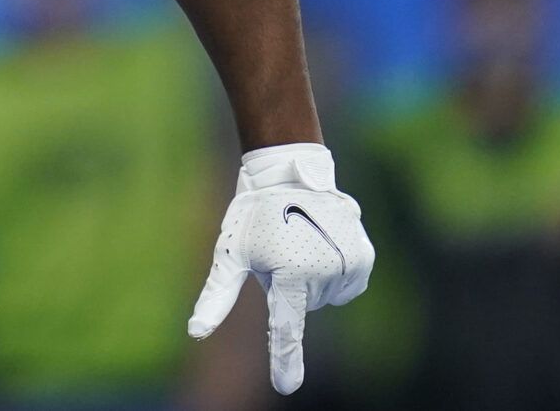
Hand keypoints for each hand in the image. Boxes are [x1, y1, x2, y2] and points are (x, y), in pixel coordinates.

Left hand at [188, 143, 373, 393]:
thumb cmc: (252, 216)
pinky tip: (322, 244)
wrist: (288, 173)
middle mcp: (323, 274)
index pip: (285, 329)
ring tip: (300, 242)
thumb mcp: (230, 254)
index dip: (285, 361)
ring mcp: (348, 265)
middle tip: (281, 250)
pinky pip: (348, 284)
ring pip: (326, 296)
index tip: (287, 388)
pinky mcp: (364, 258)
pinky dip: (335, 272)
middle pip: (305, 307)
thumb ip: (216, 297)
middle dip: (291, 287)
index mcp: (288, 275)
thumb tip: (195, 333)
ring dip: (312, 278)